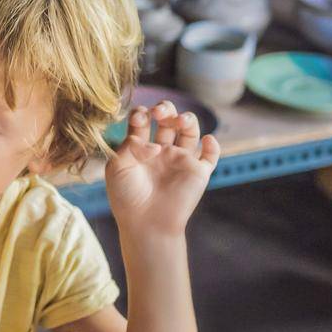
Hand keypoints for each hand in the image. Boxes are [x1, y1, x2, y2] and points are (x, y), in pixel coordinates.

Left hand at [105, 100, 219, 235]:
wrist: (145, 223)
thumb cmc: (126, 197)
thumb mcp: (118, 166)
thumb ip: (131, 145)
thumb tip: (155, 144)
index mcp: (139, 148)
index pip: (143, 119)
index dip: (141, 112)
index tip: (139, 118)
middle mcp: (161, 150)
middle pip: (167, 119)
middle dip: (165, 108)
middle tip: (160, 112)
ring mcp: (180, 160)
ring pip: (190, 130)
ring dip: (188, 119)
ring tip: (180, 121)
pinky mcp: (198, 172)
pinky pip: (211, 155)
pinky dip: (213, 145)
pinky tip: (206, 140)